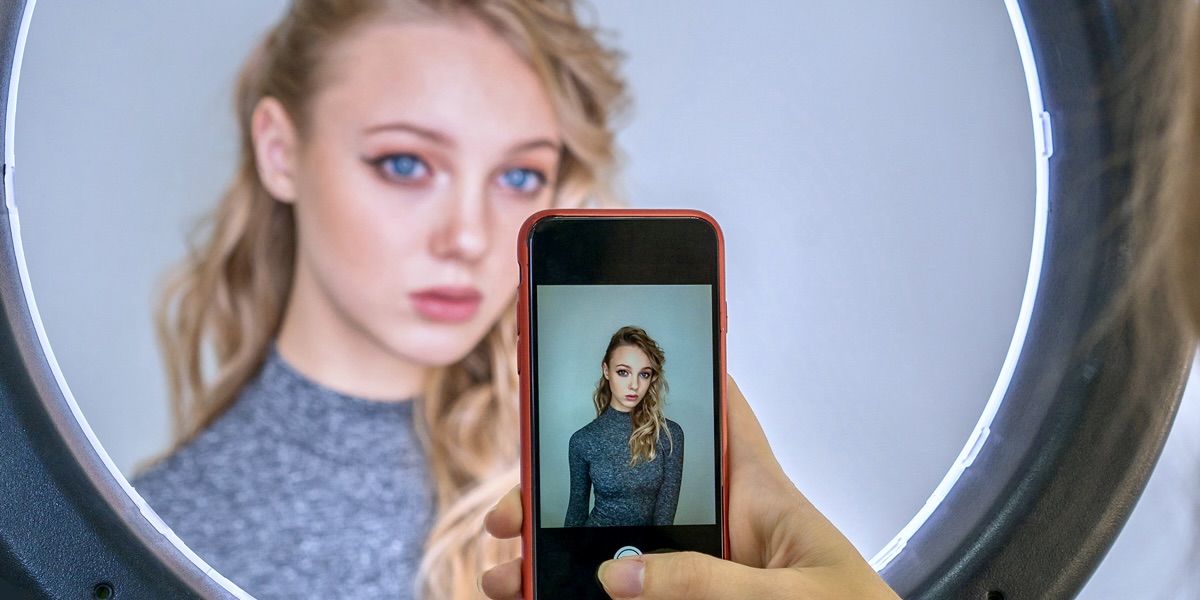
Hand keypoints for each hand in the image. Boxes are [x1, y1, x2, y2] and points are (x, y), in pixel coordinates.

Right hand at [479, 376, 900, 599]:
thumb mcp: (786, 597)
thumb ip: (707, 581)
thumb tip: (619, 574)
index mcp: (762, 496)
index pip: (726, 413)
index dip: (687, 372)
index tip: (632, 347)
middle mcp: (728, 528)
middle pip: (639, 489)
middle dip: (573, 489)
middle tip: (518, 503)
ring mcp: (708, 570)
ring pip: (623, 551)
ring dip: (562, 553)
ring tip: (507, 568)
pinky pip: (632, 592)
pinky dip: (583, 592)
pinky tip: (544, 595)